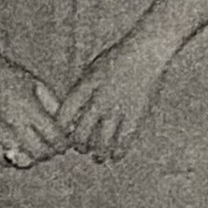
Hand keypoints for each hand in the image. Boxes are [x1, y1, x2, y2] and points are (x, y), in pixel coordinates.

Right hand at [0, 50, 68, 169]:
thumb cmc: (11, 77)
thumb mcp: (38, 86)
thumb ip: (54, 107)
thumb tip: (68, 126)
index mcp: (27, 108)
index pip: (53, 137)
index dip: (63, 143)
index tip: (66, 142)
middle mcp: (11, 122)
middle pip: (39, 152)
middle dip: (51, 151)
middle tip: (55, 146)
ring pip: (22, 159)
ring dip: (35, 157)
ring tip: (40, 149)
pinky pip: (3, 159)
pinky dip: (16, 160)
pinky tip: (22, 152)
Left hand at [60, 36, 173, 162]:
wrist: (147, 51)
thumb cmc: (118, 59)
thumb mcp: (92, 70)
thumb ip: (80, 92)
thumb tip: (72, 117)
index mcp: (85, 87)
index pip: (65, 116)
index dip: (61, 130)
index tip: (65, 134)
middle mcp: (100, 100)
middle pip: (81, 134)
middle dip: (79, 145)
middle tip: (82, 147)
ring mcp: (118, 108)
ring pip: (101, 142)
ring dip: (97, 152)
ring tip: (97, 156)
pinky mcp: (136, 114)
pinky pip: (125, 139)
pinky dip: (118, 151)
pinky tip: (116, 155)